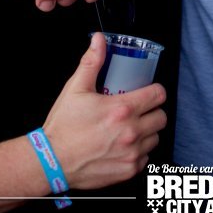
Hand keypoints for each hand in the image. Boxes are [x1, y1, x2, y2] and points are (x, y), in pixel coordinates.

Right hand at [43, 34, 166, 189]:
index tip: (147, 92)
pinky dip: (139, 151)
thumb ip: (92, 62)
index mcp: (122, 109)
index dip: (154, 91)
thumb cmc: (63, 127)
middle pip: (161, 117)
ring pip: (155, 138)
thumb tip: (99, 41)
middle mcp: (131, 132)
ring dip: (147, 132)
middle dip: (152, 111)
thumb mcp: (75, 89)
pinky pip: (146, 158)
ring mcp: (131, 153)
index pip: (158, 95)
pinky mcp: (128, 170)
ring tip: (129, 129)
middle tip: (138, 111)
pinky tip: (124, 146)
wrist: (52, 161)